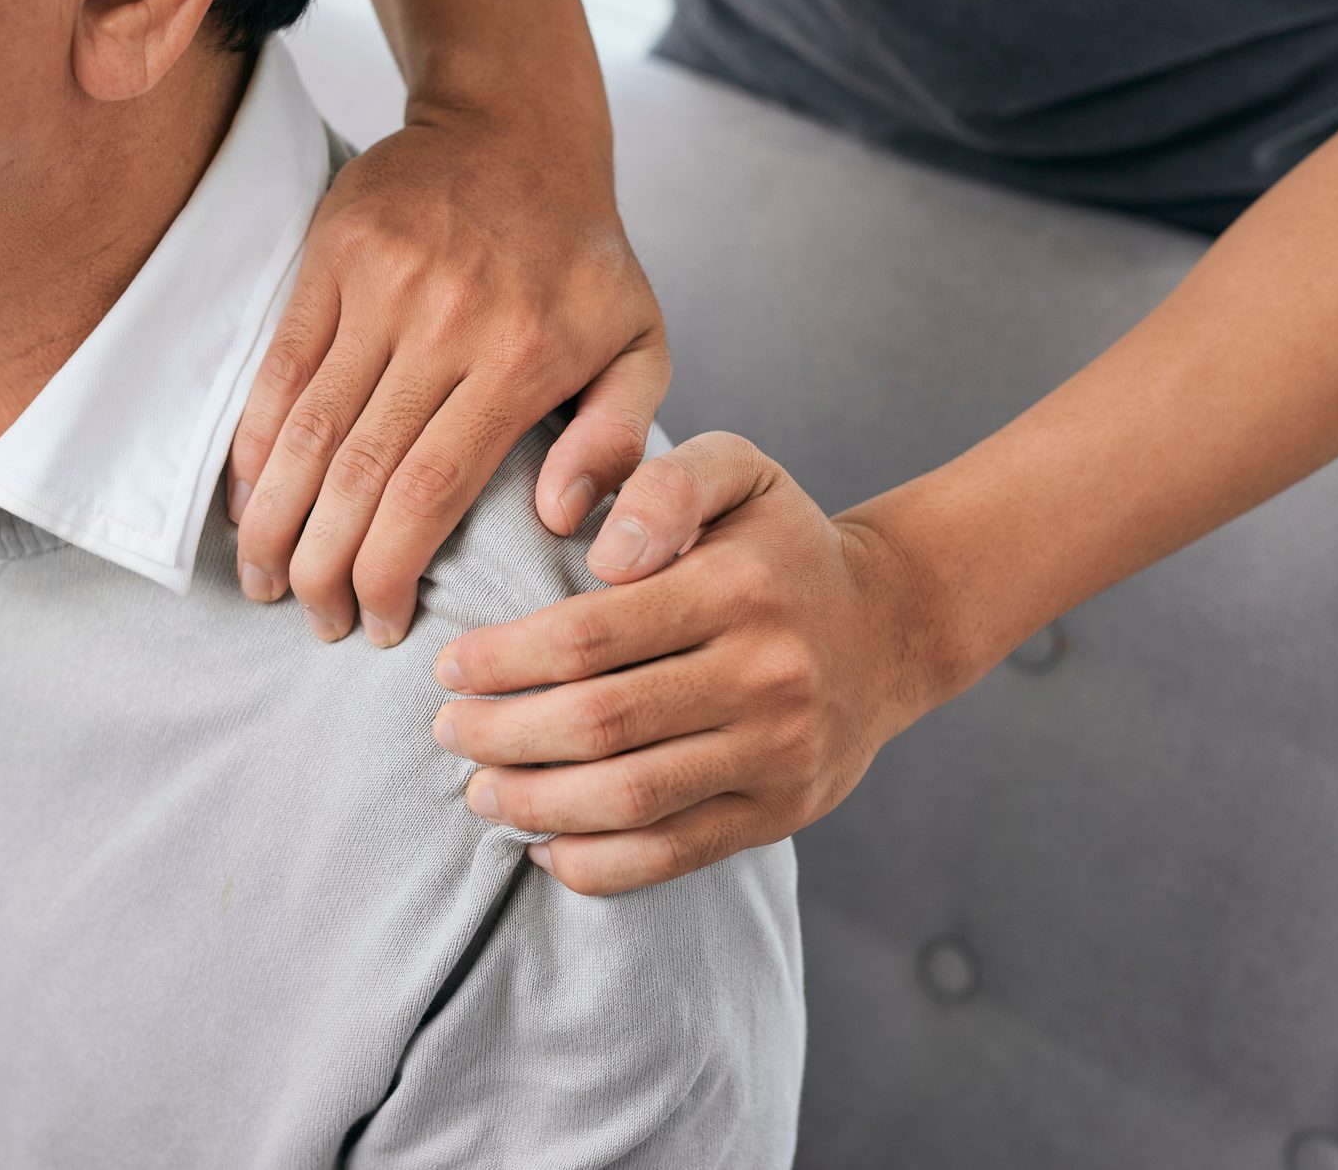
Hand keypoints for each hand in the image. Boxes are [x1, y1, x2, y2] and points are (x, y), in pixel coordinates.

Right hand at [228, 101, 668, 646]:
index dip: (390, 571)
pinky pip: (278, 369)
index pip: (432, 491)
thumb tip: (567, 521)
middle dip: (324, 566)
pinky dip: (255, 444)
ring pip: (308, 429)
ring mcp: (380, 287)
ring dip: (273, 520)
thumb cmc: (584, 258)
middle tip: (316, 622)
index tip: (377, 626)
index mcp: (520, 359)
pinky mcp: (331, 259)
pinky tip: (246, 503)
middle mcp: (445, 325)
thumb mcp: (642, 344)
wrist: (518, 127)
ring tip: (265, 583)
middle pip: (360, 474)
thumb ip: (616, 438)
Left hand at [429, 432, 951, 895]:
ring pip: (629, 799)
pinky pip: (672, 855)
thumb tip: (604, 555)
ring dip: (534, 804)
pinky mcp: (782, 813)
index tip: (448, 666)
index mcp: (737, 586)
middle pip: (599, 724)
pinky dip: (595, 863)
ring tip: (480, 790)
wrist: (889, 626)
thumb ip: (663, 484)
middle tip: (448, 730)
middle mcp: (765, 674)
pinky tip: (543, 846)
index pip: (587, 637)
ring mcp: (777, 753)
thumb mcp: (734, 472)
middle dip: (501, 735)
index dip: (500, 660)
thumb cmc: (777, 545)